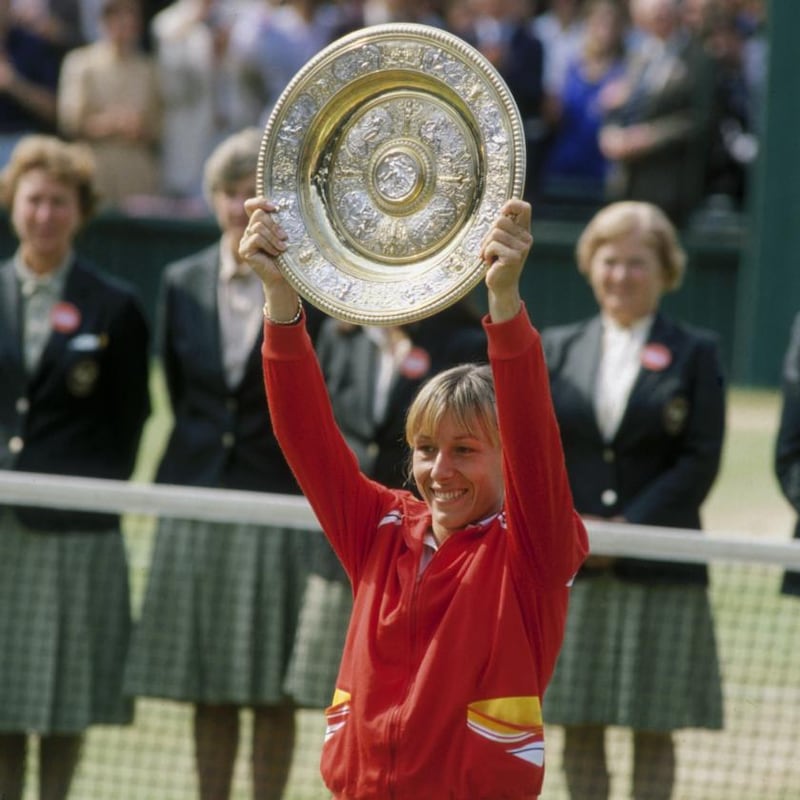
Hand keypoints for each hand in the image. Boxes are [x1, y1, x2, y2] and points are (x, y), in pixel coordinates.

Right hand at [239, 197, 298, 321]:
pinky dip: (268, 244)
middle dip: (274, 225)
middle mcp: (249, 231)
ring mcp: (245, 241)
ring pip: (257, 226)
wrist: (284, 279)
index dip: (260, 202)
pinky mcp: (244, 250)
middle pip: (258, 215)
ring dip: (273, 237)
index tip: (275, 208)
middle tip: (285, 238)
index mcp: (259, 225)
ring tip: (282, 248)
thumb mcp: (284, 236)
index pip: (251, 205)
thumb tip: (279, 208)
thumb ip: (279, 223)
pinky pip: (255, 238)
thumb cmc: (288, 258)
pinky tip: (275, 253)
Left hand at [480, 199, 531, 322]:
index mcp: (524, 231)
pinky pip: (492, 246)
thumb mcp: (502, 241)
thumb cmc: (498, 261)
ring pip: (494, 234)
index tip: (502, 213)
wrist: (502, 285)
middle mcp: (526, 238)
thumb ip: (502, 227)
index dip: (511, 205)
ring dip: (486, 246)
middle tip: (489, 247)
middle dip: (489, 233)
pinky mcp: (513, 257)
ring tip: (490, 256)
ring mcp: (521, 248)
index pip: (525, 207)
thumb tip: (500, 211)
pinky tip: (490, 262)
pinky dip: (486, 254)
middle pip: (500, 220)